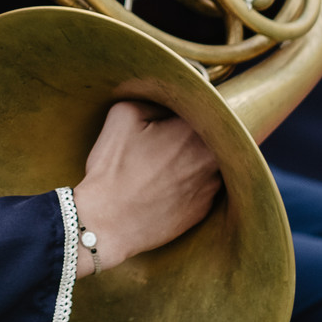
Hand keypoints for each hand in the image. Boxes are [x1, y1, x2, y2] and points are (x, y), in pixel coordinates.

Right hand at [72, 101, 221, 277]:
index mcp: (194, 130)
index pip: (206, 108)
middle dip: (195, 134)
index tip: (172, 117)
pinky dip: (191, 183)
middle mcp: (211, 158)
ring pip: (212, 162)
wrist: (107, 223)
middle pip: (214, 136)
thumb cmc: (112, 169)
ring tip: (166, 165)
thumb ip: (153, 99)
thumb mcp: (122, 116)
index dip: (188, 110)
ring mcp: (211, 187)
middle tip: (169, 139)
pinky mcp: (204, 209)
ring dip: (196, 159)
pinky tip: (166, 186)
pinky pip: (205, 187)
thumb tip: (168, 102)